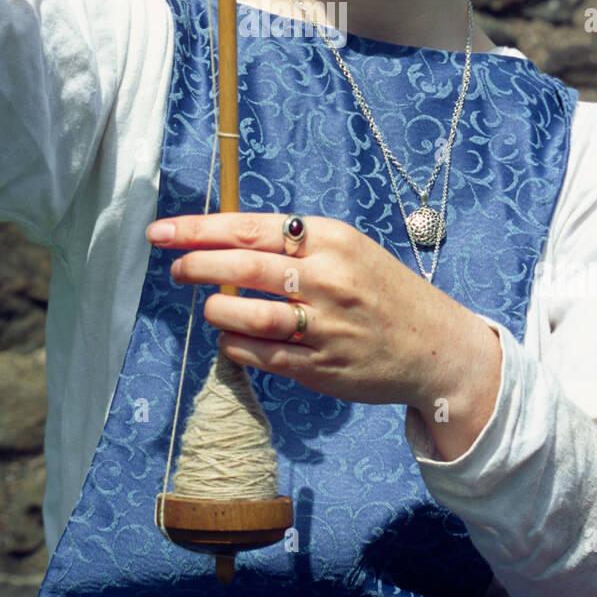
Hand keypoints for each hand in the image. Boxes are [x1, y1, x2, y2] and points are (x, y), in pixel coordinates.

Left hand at [146, 212, 502, 457]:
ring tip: (211, 306)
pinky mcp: (320, 368)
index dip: (197, 230)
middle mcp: (327, 279)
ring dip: (216, 309)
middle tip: (177, 268)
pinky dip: (235, 344)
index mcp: (331, 239)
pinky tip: (231, 337)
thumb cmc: (380, 290)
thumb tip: (223, 241)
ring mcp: (324, 326)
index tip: (161, 232)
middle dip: (197, 266)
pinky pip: (260, 355)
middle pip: (242, 267)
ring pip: (245, 315)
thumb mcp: (347, 248)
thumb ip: (292, 244)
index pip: (248, 227)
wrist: (435, 346)